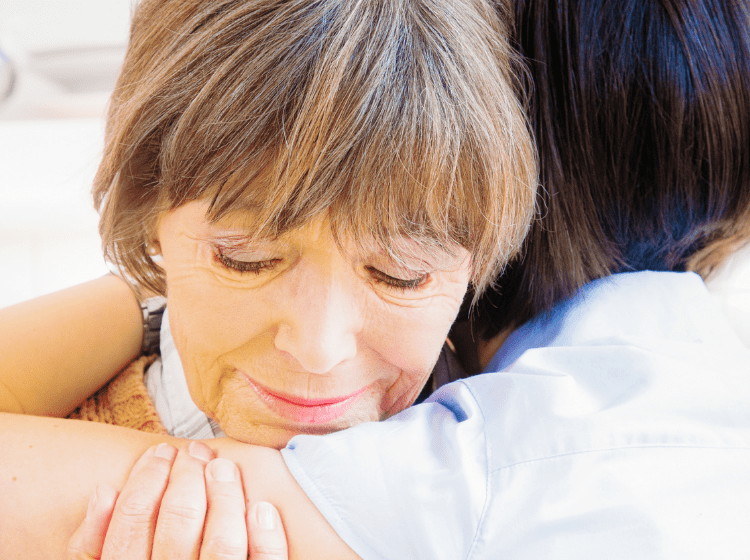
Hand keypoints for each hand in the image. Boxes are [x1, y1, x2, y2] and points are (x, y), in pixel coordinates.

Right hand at [67, 441, 288, 558]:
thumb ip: (91, 545)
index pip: (132, 521)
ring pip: (222, 545)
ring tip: (223, 468)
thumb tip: (105, 491)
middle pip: (179, 523)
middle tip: (194, 453)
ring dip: (226, 497)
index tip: (161, 452)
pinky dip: (266, 539)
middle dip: (188, 477)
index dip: (148, 478)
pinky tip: (262, 508)